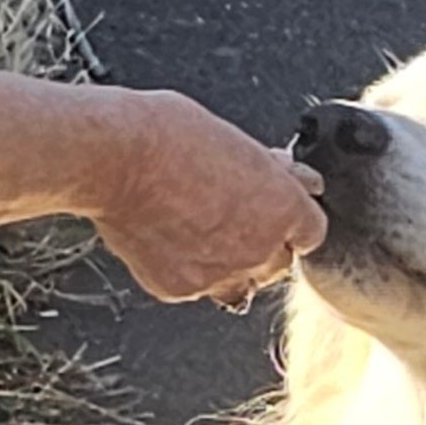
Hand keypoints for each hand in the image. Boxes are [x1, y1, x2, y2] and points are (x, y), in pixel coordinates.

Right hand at [90, 89, 326, 304]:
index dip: (293, 220)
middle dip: (262, 243)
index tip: (278, 212)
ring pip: (240, 281)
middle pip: (279, 262)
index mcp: (283, 208)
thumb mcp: (234, 140)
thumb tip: (287, 175)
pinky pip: (196, 287)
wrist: (113, 158)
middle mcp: (260, 249)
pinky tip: (167, 235)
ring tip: (196, 224)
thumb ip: (267, 170)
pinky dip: (186, 268)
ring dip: (229, 261)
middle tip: (230, 216)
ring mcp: (222, 275)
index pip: (312, 231)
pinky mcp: (182, 289)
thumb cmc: (167, 135)